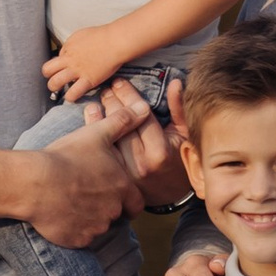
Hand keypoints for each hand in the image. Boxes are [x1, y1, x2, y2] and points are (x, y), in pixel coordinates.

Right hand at [27, 89, 149, 247]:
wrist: (36, 182)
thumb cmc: (67, 156)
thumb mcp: (96, 133)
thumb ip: (123, 122)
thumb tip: (144, 108)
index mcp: (122, 188)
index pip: (137, 203)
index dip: (128, 199)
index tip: (115, 194)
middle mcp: (113, 212)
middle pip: (116, 215)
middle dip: (106, 207)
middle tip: (87, 195)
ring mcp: (95, 228)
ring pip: (98, 227)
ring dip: (89, 218)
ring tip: (70, 202)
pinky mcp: (77, 240)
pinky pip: (79, 238)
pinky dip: (73, 229)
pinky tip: (60, 214)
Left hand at [44, 24, 131, 102]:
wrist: (115, 41)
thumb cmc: (102, 36)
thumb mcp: (81, 35)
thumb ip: (72, 45)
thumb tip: (68, 53)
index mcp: (68, 48)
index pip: (55, 59)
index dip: (59, 65)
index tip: (66, 68)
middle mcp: (69, 60)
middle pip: (47, 70)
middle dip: (49, 76)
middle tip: (56, 80)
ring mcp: (77, 71)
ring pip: (54, 83)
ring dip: (55, 87)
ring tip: (60, 90)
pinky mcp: (88, 80)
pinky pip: (73, 93)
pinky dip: (70, 97)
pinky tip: (73, 96)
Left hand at [83, 77, 189, 204]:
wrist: (171, 193)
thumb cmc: (181, 159)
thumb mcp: (185, 134)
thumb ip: (179, 109)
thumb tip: (174, 83)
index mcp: (159, 151)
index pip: (139, 115)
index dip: (128, 95)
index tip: (119, 81)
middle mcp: (140, 164)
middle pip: (120, 125)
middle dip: (112, 101)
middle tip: (107, 88)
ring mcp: (124, 174)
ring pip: (107, 138)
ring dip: (100, 115)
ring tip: (98, 100)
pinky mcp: (114, 179)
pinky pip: (101, 150)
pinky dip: (93, 131)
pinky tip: (91, 115)